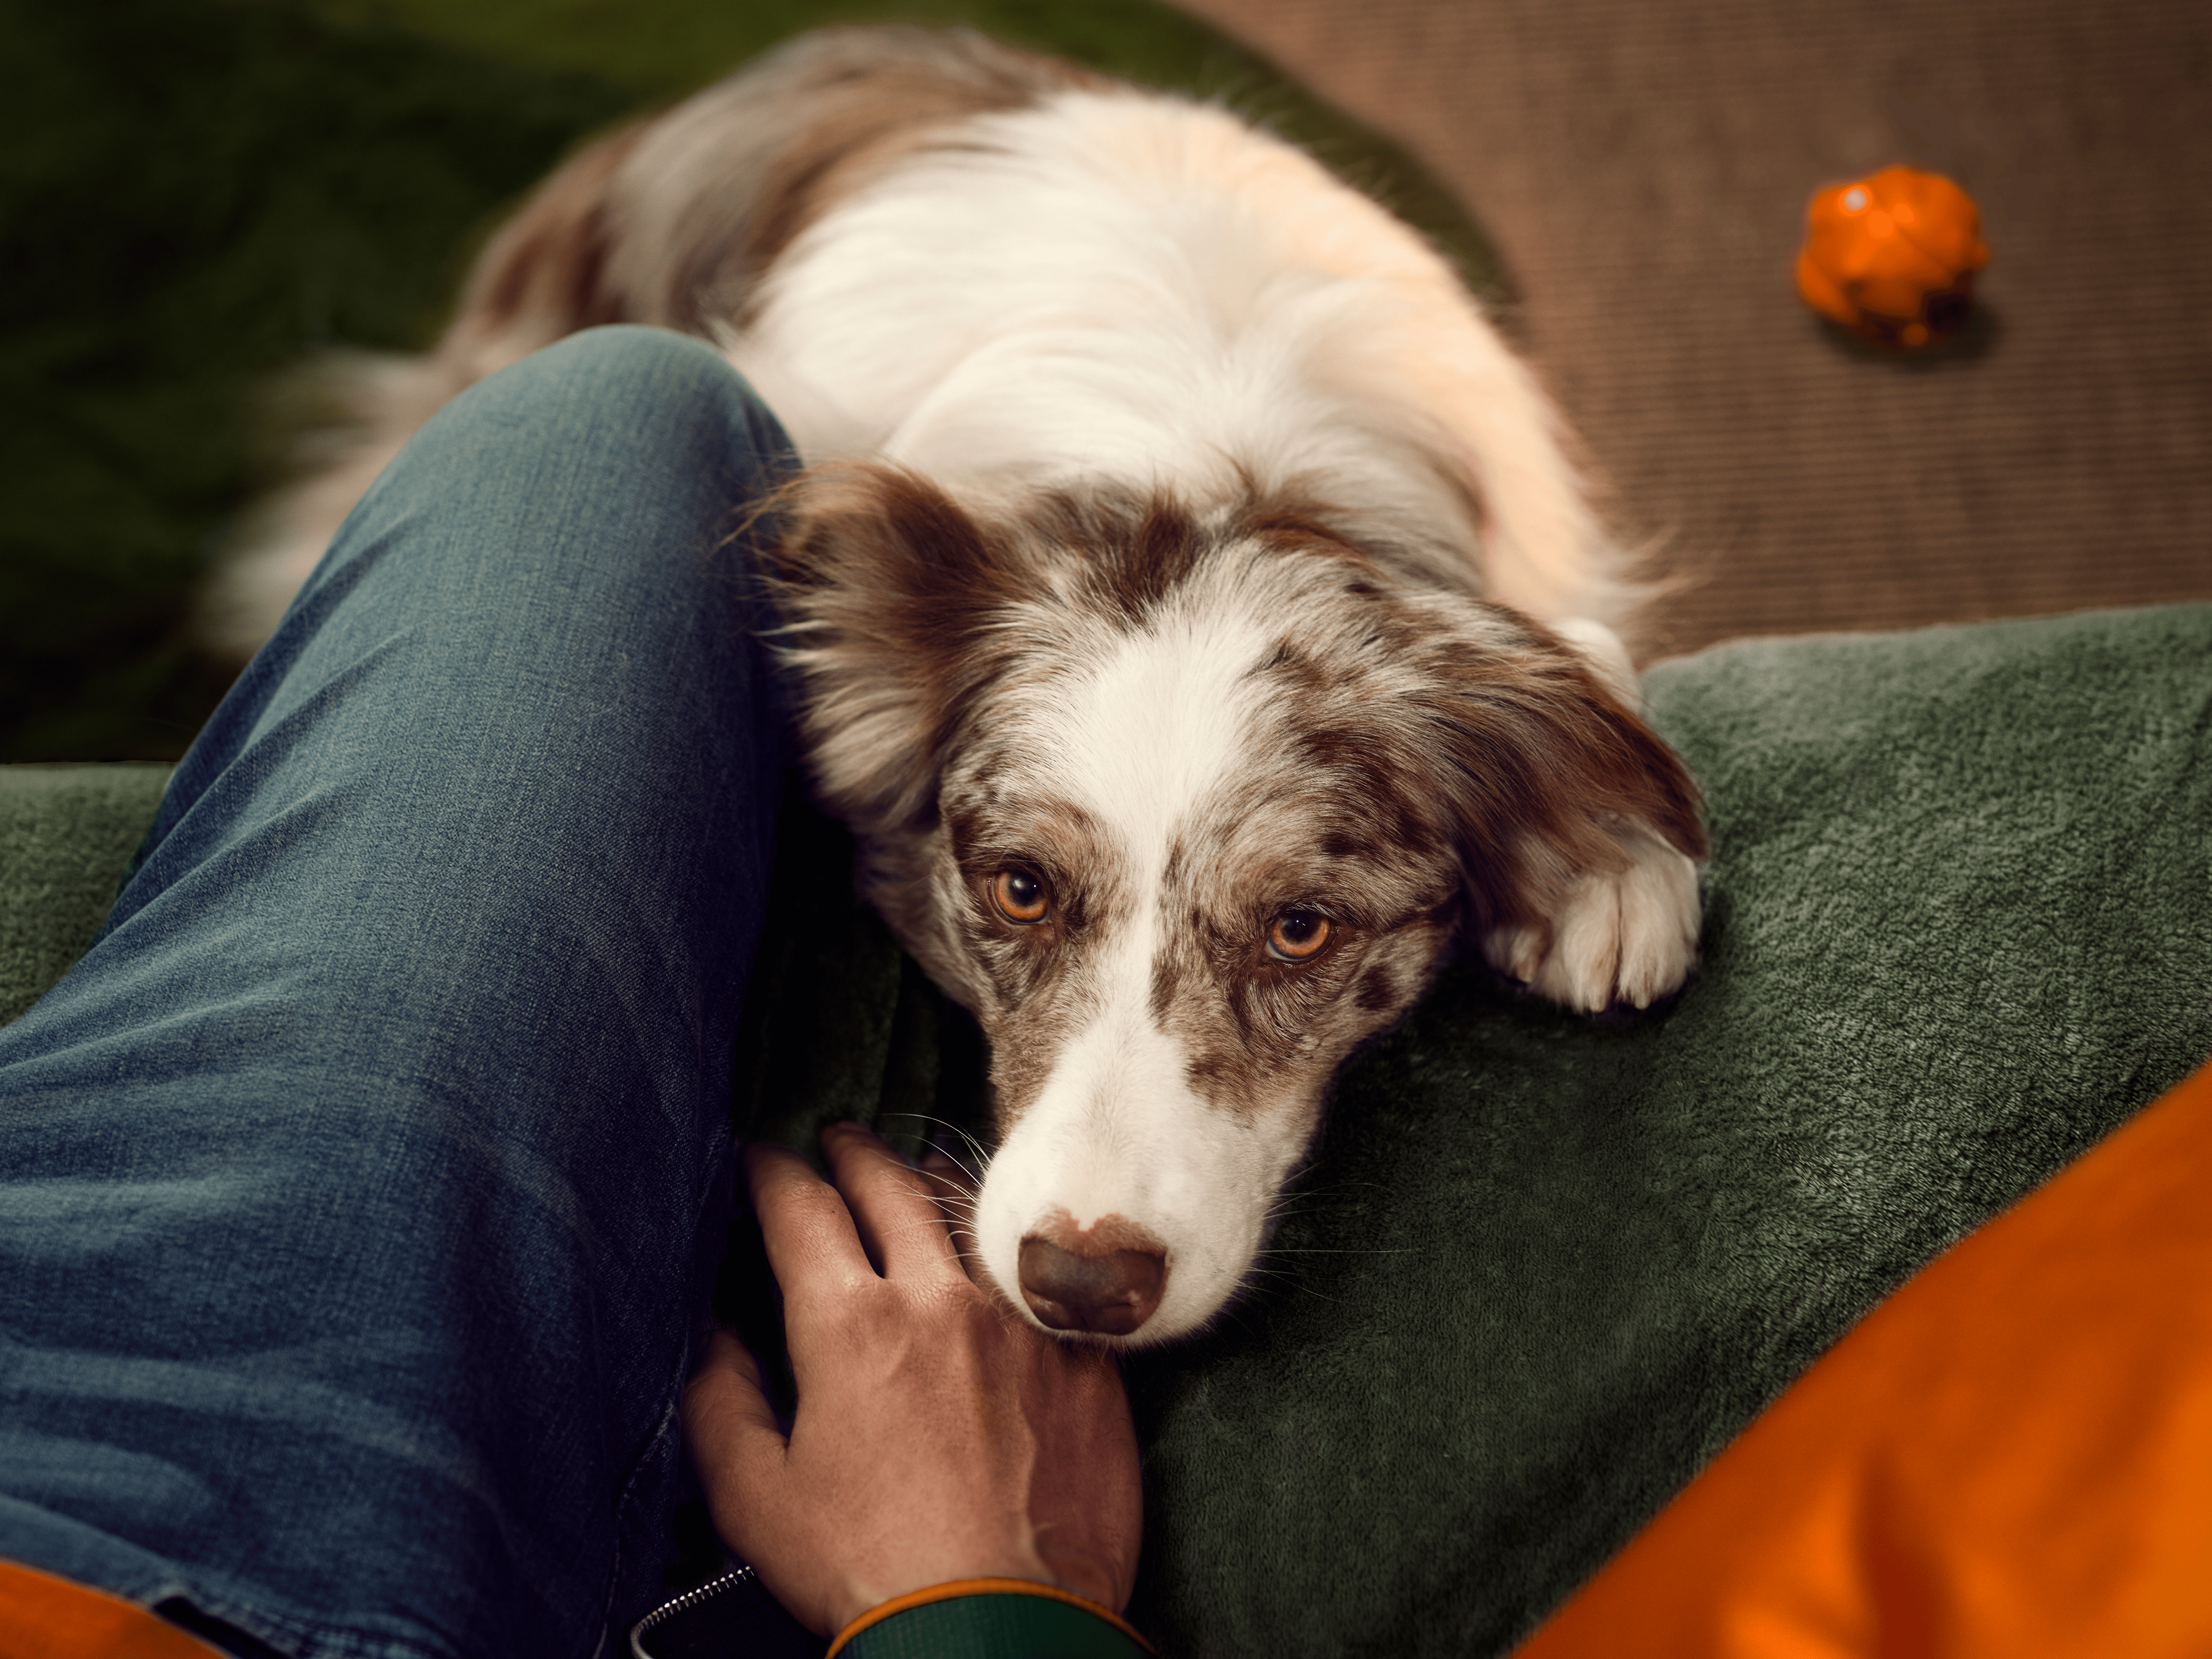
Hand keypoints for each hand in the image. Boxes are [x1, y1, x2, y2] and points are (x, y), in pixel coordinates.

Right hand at [683, 1122, 1143, 1636]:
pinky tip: (1001, 1258)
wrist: (1001, 1629)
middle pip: (891, 1184)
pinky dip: (1011, 1253)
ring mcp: (1022, 1322)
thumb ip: (719, 1404)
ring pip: (975, 1215)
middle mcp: (940, 1299)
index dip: (772, 1171)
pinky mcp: (1084, 1357)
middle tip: (836, 1141)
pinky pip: (1046, 1277)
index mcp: (850, 1324)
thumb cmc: (871, 1572)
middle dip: (852, 1152)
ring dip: (934, 1184)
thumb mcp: (757, 1499)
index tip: (760, 1160)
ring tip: (917, 1175)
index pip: (801, 1208)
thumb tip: (716, 1337)